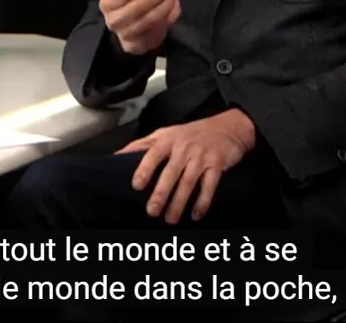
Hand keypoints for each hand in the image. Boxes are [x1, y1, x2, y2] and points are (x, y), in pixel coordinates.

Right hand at [100, 0, 181, 54]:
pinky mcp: (137, 46)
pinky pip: (157, 32)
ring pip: (150, 20)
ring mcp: (124, 36)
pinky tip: (174, 8)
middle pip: (139, 6)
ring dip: (165, 5)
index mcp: (107, 3)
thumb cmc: (130, 0)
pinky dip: (170, 18)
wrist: (125, 25)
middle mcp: (113, 21)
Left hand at [117, 109, 256, 224]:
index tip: (136, 185)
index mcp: (168, 139)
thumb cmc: (190, 133)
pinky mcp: (217, 165)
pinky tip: (195, 214)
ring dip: (179, 202)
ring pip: (188, 182)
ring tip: (170, 219)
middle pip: (171, 172)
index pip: (153, 154)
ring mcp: (201, 156)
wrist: (228, 127)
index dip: (145, 169)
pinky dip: (203, 202)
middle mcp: (184, 148)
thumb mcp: (165, 133)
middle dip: (161, 193)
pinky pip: (209, 186)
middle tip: (152, 211)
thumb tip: (117, 155)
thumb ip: (142, 144)